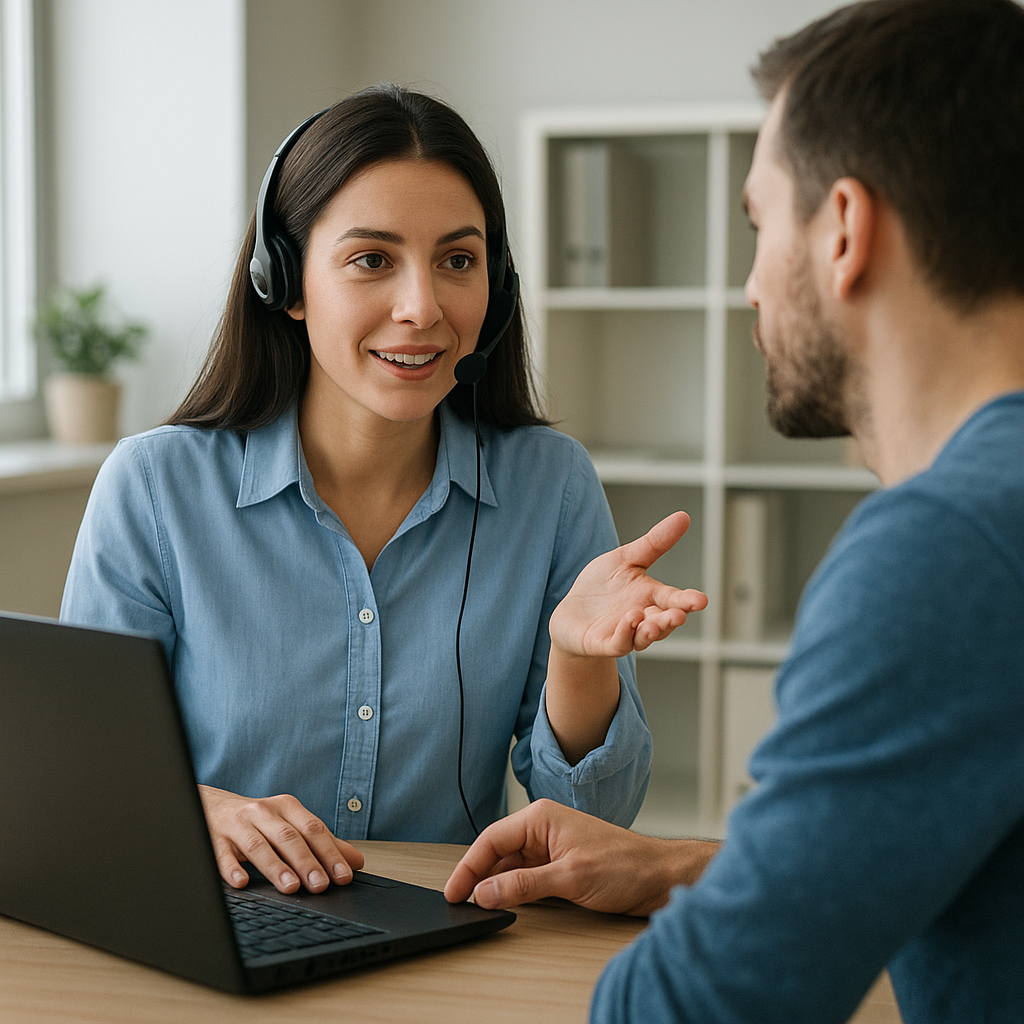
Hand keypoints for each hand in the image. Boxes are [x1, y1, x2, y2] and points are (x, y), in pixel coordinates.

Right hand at [198, 784, 364, 893]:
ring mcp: (238, 824)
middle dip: (307, 862)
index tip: (344, 876)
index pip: (314, 829)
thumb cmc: (259, 821)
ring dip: (276, 867)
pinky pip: (221, 854)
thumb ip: (323, 843)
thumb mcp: (291, 826)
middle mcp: (263, 812)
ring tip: (291, 887)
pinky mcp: (214, 839)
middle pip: (289, 837)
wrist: (212, 807)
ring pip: (258, 845)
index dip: (330, 853)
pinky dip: (231, 868)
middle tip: (321, 886)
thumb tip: (356, 862)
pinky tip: (241, 883)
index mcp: (287, 808)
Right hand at [444, 799, 718, 916]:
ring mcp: (551, 845)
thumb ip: (523, 885)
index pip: (491, 839)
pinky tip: (506, 902)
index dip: (468, 867)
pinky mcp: (560, 863)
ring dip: (494, 884)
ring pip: (509, 865)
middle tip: (460, 902)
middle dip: (478, 875)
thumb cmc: (625, 865)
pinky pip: (526, 874)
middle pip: (496, 851)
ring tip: (479, 906)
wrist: (660, 876)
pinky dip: (513, 889)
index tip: (454, 890)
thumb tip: (485, 892)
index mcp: (541, 817)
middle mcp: (542, 827)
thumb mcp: (569, 878)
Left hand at [548, 511, 707, 659]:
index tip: (701, 600)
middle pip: (663, 621)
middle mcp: (643, 618)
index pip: (674, 599)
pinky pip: (618, 643)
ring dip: (650, 630)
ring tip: (652, 621)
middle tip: (679, 615)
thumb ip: (654, 543)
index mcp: (651, 597)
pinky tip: (630, 621)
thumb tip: (683, 517)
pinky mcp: (604, 643)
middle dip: (672, 619)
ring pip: (644, 636)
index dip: (688, 601)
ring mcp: (624, 633)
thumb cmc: (602, 586)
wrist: (571, 613)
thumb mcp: (626, 558)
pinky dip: (625, 634)